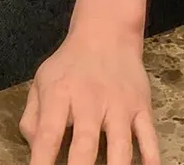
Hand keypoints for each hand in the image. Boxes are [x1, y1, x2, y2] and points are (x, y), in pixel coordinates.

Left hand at [20, 29, 158, 164]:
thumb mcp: (42, 81)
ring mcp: (119, 105)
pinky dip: (151, 159)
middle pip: (85, 144)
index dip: (42, 161)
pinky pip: (149, 137)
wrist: (106, 32)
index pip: (48, 134)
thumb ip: (33, 118)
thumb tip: (35, 152)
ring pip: (120, 145)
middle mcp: (90, 101)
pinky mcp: (142, 107)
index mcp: (60, 95)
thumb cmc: (69, 64)